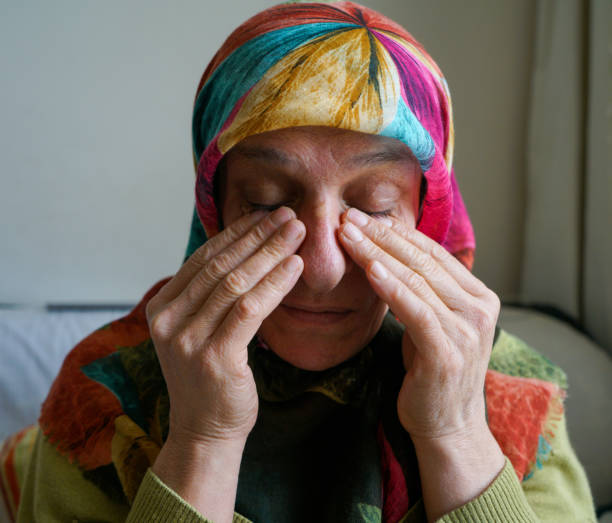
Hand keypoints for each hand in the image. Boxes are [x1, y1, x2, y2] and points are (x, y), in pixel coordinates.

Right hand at [145, 207, 304, 445]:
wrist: (205, 432)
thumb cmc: (209, 379)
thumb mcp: (198, 330)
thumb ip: (209, 295)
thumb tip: (244, 250)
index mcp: (162, 308)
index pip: (203, 259)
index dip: (237, 234)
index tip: (265, 215)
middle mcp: (168, 321)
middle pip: (221, 266)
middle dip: (259, 236)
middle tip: (289, 216)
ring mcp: (187, 340)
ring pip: (235, 282)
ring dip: (271, 253)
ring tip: (297, 233)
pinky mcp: (214, 358)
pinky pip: (250, 309)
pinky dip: (275, 284)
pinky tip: (295, 267)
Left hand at [338, 208, 499, 440]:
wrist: (448, 425)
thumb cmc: (433, 370)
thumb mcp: (433, 322)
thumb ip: (423, 290)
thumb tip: (390, 253)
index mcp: (479, 296)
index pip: (433, 254)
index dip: (397, 232)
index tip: (364, 217)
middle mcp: (479, 308)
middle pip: (423, 261)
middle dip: (382, 236)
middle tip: (349, 217)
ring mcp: (467, 329)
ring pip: (416, 279)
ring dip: (378, 253)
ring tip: (349, 235)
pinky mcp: (447, 351)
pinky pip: (415, 310)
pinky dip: (391, 287)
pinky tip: (370, 269)